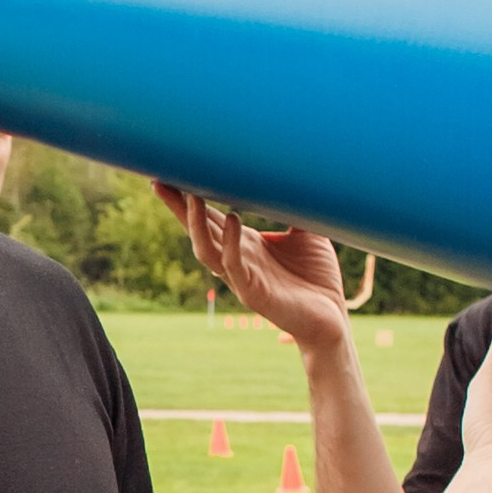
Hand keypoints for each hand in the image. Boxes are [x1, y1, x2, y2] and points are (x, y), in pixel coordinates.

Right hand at [154, 187, 351, 354]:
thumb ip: (297, 207)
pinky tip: (233, 220)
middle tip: (161, 179)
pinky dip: (230, 243)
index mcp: (244, 243)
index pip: (208, 217)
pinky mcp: (253, 294)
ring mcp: (241, 277)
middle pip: (197, 230)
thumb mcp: (309, 233)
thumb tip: (298, 173)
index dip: (188, 198)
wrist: (331, 319)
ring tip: (193, 196)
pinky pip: (234, 266)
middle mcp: (236, 258)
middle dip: (179, 207)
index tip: (171, 173)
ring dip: (196, 224)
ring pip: (206, 250)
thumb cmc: (318, 277)